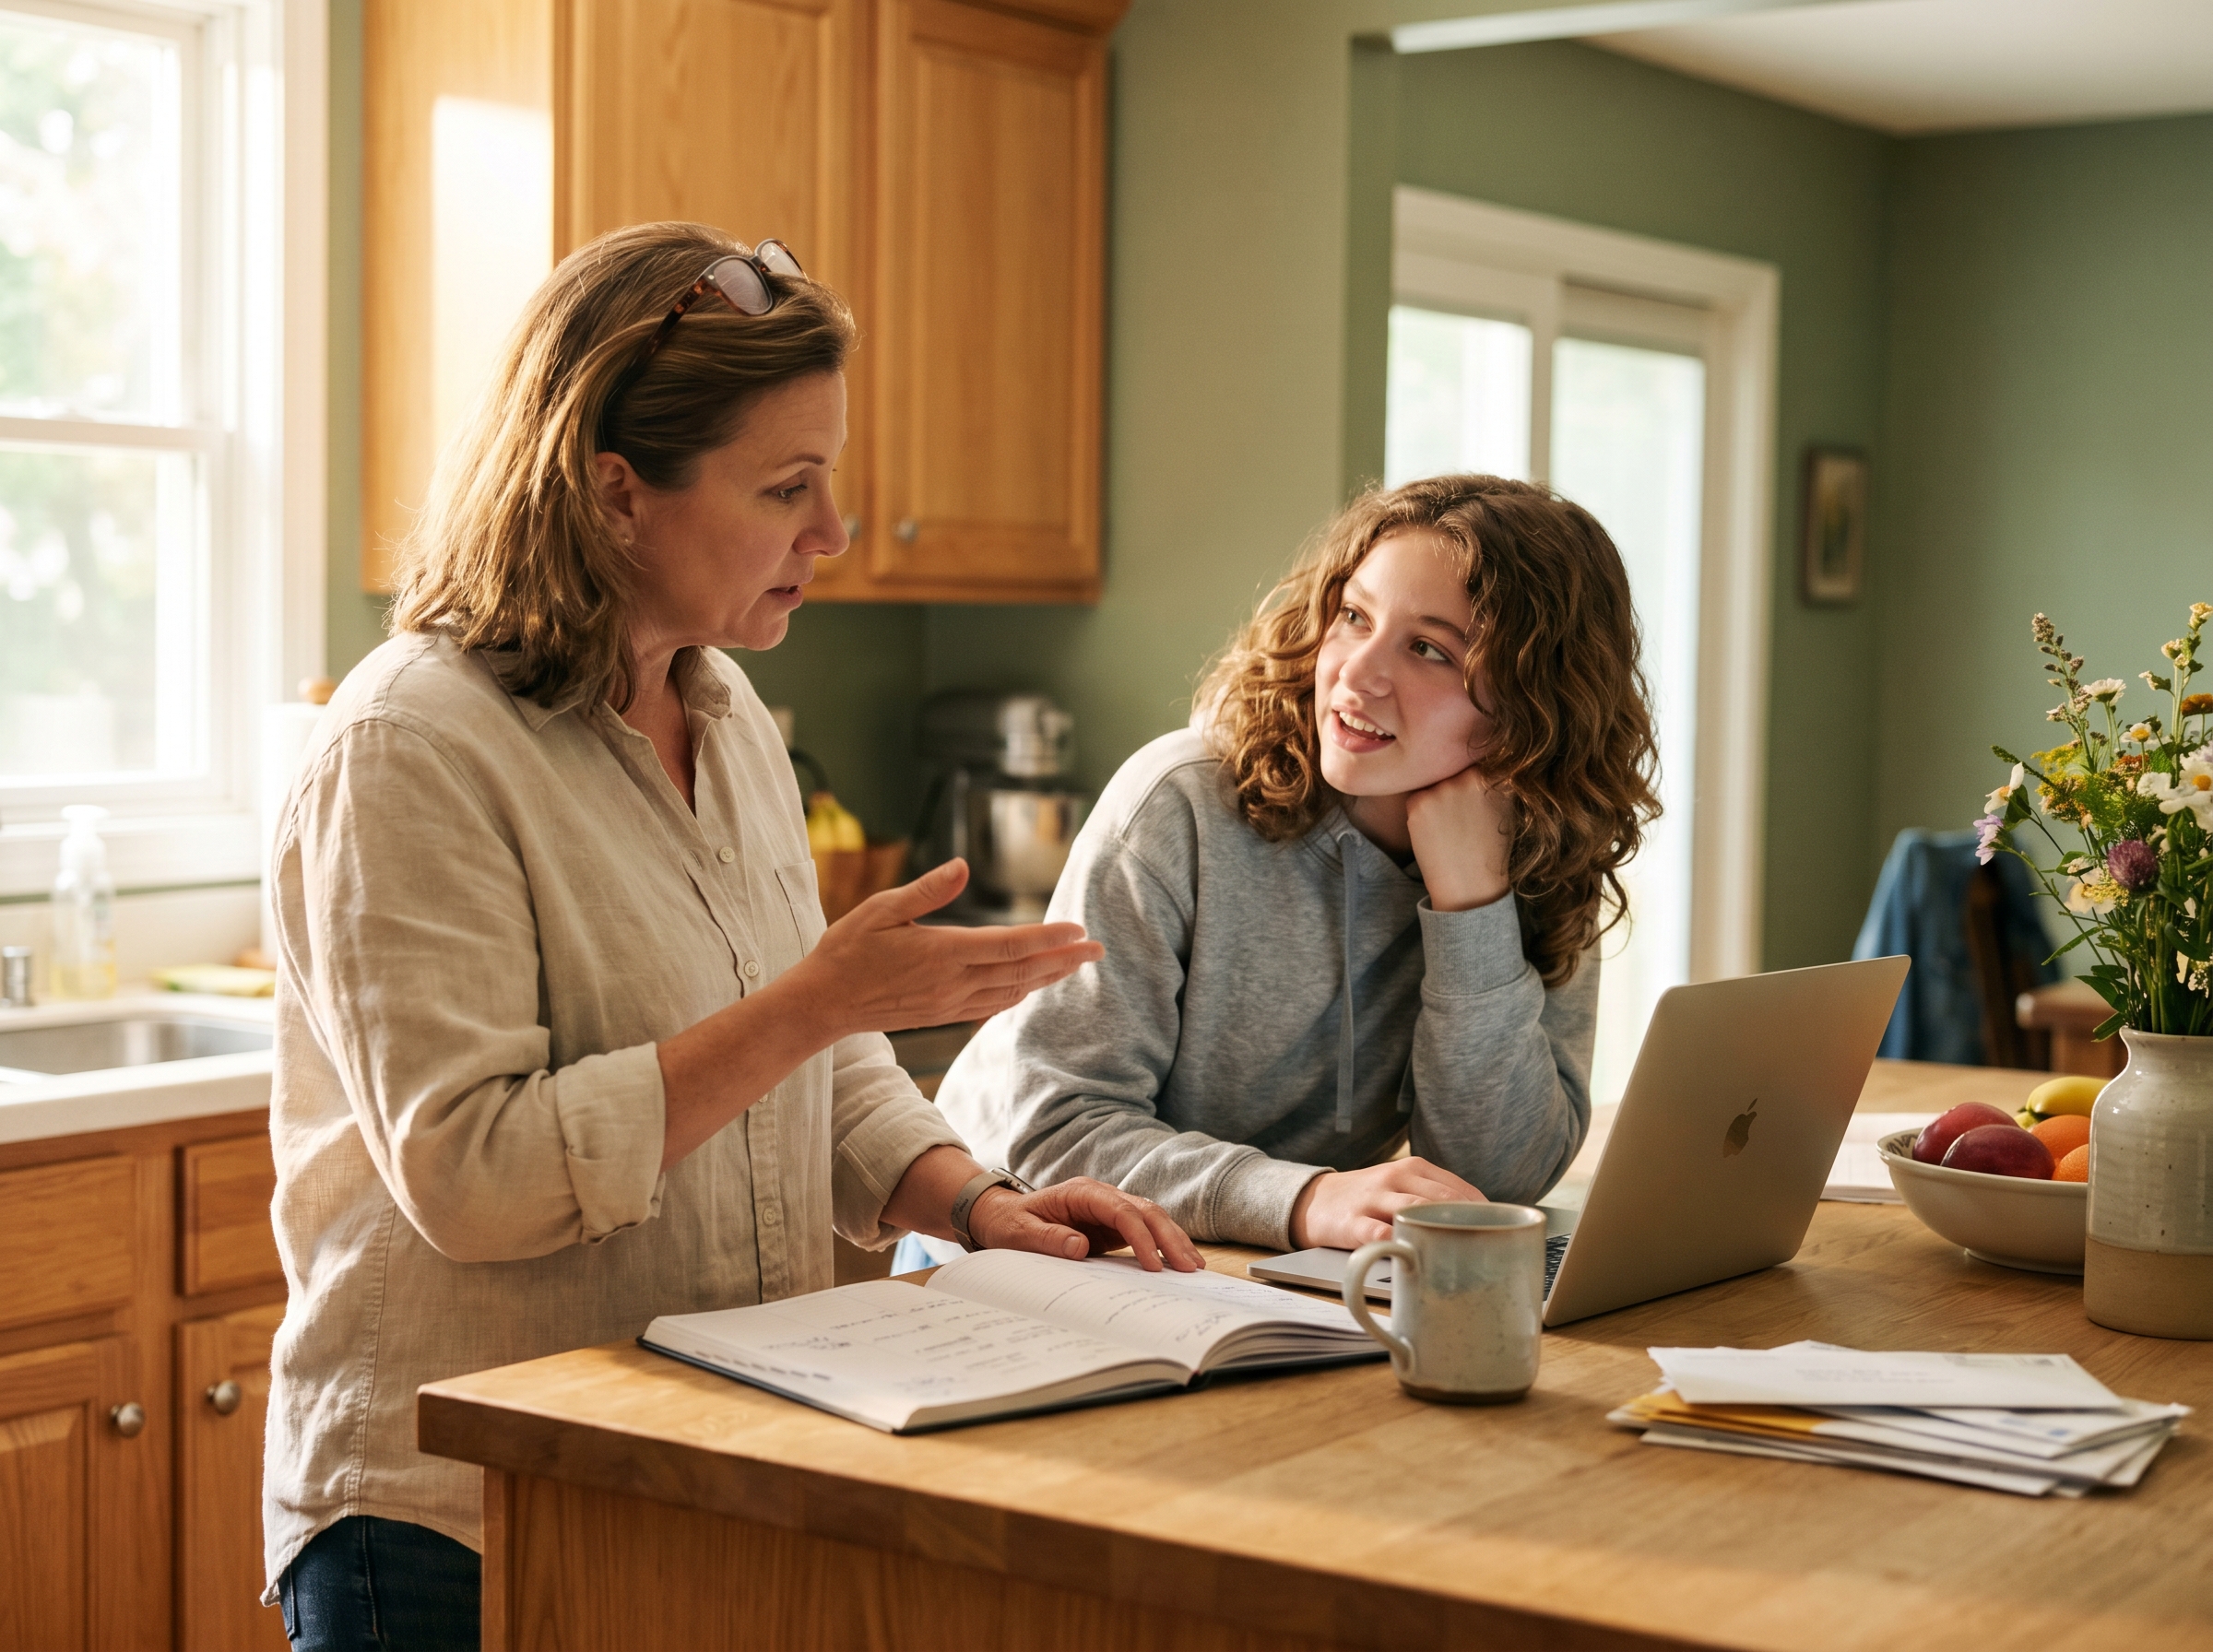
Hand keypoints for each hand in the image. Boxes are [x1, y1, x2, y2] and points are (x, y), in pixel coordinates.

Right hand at [792, 859, 1102, 1038]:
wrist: (824, 1003)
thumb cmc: (847, 949)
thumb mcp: (881, 909)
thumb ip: (926, 891)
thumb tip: (961, 866)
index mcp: (942, 953)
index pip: (1009, 945)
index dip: (1049, 938)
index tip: (1080, 930)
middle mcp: (953, 982)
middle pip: (1022, 971)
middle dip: (1064, 960)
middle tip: (1099, 949)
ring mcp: (950, 1003)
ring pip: (1012, 991)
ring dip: (1047, 978)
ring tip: (1076, 965)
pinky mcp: (942, 1014)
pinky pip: (991, 1006)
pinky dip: (1019, 994)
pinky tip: (1032, 986)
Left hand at [967, 1176, 1201, 1271]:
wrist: (1003, 1216)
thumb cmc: (1010, 1223)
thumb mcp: (1019, 1233)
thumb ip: (1048, 1238)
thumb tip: (1079, 1247)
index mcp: (1081, 1193)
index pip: (1121, 1211)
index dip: (1140, 1236)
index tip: (1153, 1264)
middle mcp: (1101, 1196)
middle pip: (1145, 1210)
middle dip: (1169, 1237)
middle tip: (1188, 1267)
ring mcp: (1108, 1208)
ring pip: (1151, 1218)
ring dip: (1172, 1239)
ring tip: (1193, 1266)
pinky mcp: (1111, 1224)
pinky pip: (1144, 1230)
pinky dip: (1162, 1244)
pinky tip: (1177, 1261)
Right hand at [1289, 1157, 1485, 1249]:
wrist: (1314, 1201)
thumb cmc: (1370, 1199)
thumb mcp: (1402, 1187)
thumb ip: (1435, 1199)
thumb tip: (1484, 1226)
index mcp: (1413, 1169)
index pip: (1458, 1188)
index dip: (1484, 1211)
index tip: (1503, 1233)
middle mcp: (1394, 1178)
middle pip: (1441, 1199)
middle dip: (1468, 1222)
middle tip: (1490, 1246)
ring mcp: (1372, 1199)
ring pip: (1412, 1211)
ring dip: (1438, 1230)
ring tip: (1461, 1251)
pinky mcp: (1351, 1222)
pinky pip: (1376, 1233)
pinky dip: (1396, 1243)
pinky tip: (1412, 1254)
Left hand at [1404, 766, 1511, 911]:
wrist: (1470, 885)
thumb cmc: (1490, 849)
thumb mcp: (1505, 807)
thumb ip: (1495, 780)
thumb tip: (1485, 758)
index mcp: (1496, 775)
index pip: (1477, 757)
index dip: (1470, 770)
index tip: (1469, 790)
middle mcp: (1469, 776)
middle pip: (1452, 766)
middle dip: (1452, 782)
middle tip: (1457, 814)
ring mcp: (1443, 787)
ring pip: (1433, 780)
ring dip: (1436, 796)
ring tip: (1447, 825)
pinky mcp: (1419, 801)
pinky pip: (1416, 796)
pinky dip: (1421, 810)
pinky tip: (1434, 831)